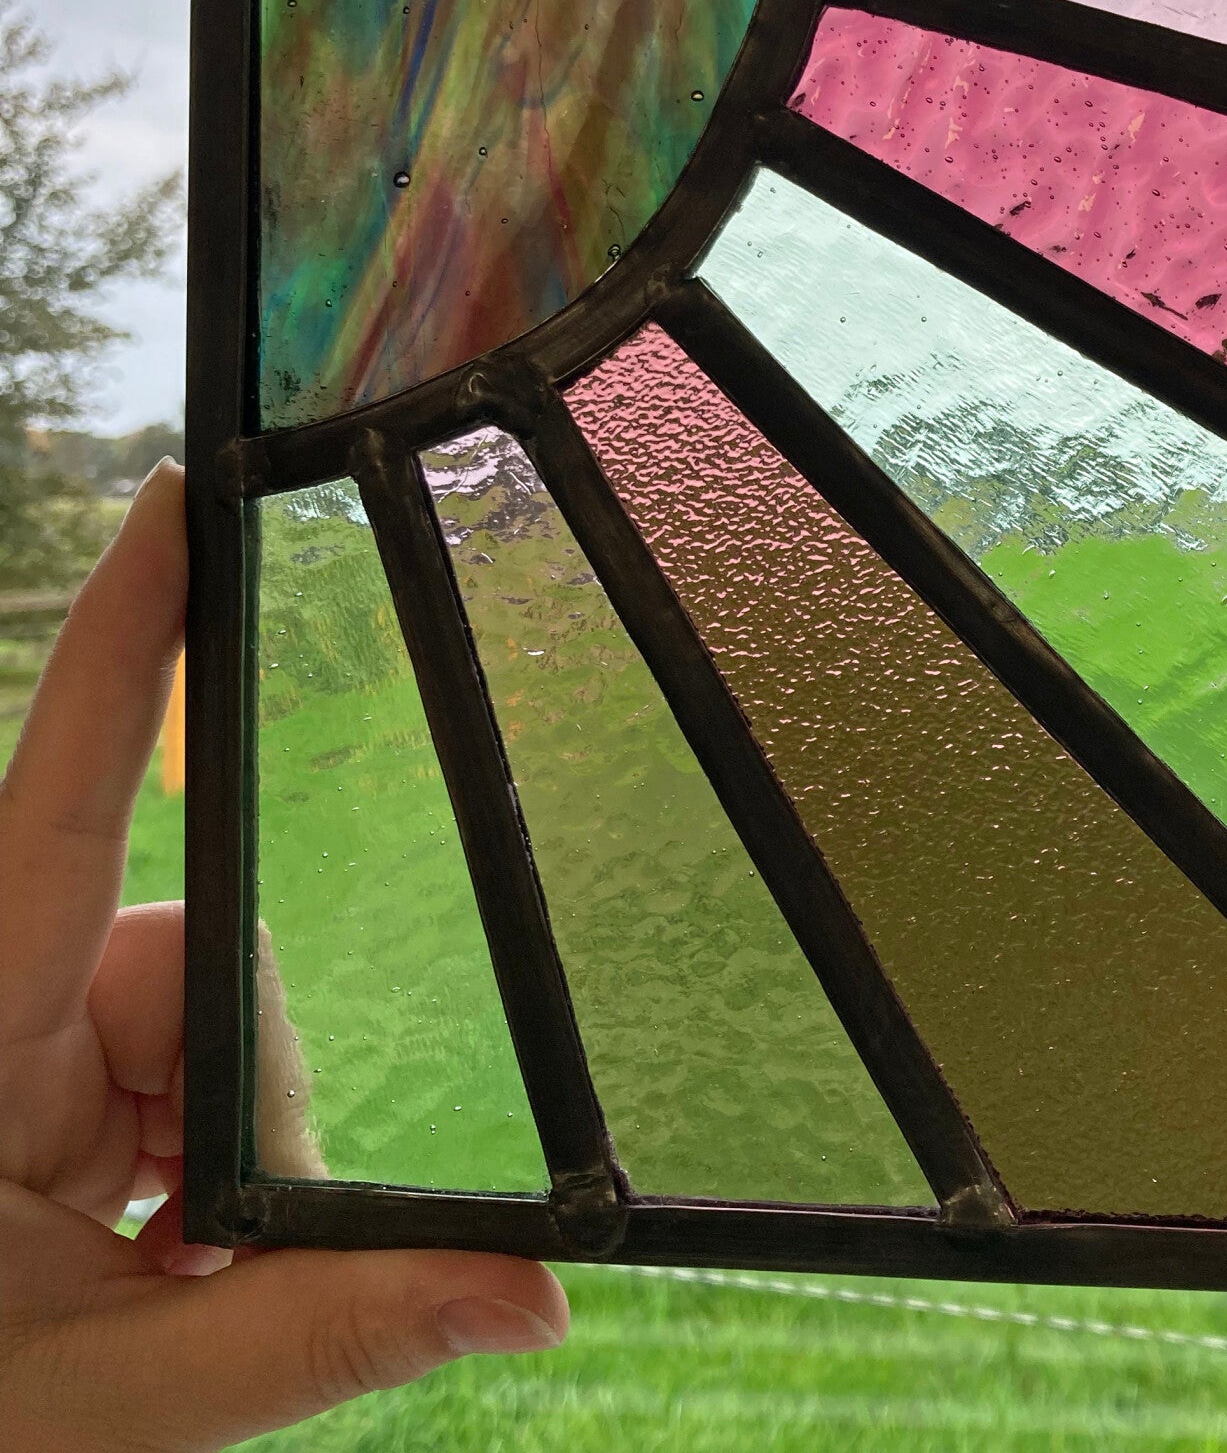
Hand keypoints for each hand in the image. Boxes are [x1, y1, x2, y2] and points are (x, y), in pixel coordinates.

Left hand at [1, 464, 569, 1451]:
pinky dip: (206, 1152)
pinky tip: (161, 1251)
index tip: (179, 495)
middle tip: (193, 1258)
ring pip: (210, 1011)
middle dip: (238, 1101)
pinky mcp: (55, 1079)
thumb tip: (543, 1298)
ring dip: (224, 1144)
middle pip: (192, 950)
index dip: (120, 637)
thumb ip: (321, 1336)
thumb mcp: (104, 1401)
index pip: (55, 794)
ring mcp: (25, 1039)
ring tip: (162, 1273)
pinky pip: (191, 1063)